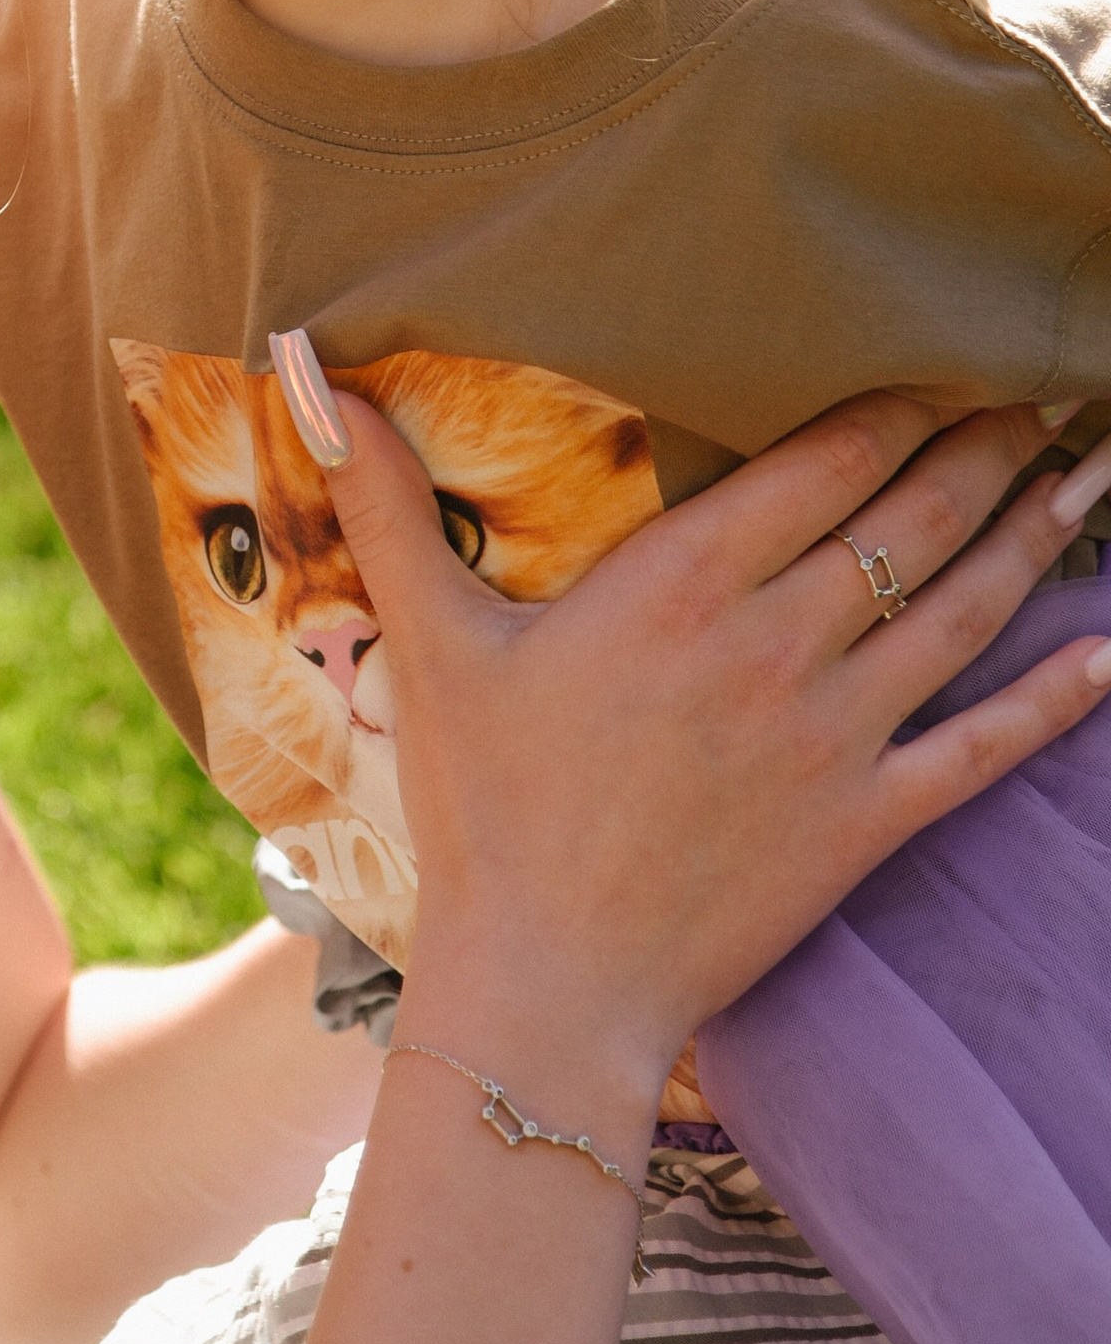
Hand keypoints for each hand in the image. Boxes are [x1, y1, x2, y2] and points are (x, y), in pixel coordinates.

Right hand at [325, 384, 1110, 1104]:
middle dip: (986, 448)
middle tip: (1047, 392)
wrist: (548, 985)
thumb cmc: (484, 809)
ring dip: (1033, 535)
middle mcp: (774, 644)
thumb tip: (313, 368)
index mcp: (678, 586)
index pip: (823, 464)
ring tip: (1087, 473)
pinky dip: (1056, 699)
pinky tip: (1110, 654)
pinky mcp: (867, 824)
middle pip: (909, 521)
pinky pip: (983, 746)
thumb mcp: (430, 642)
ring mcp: (833, 736)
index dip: (898, 406)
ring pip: (962, 611)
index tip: (948, 358)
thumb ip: (385, 500)